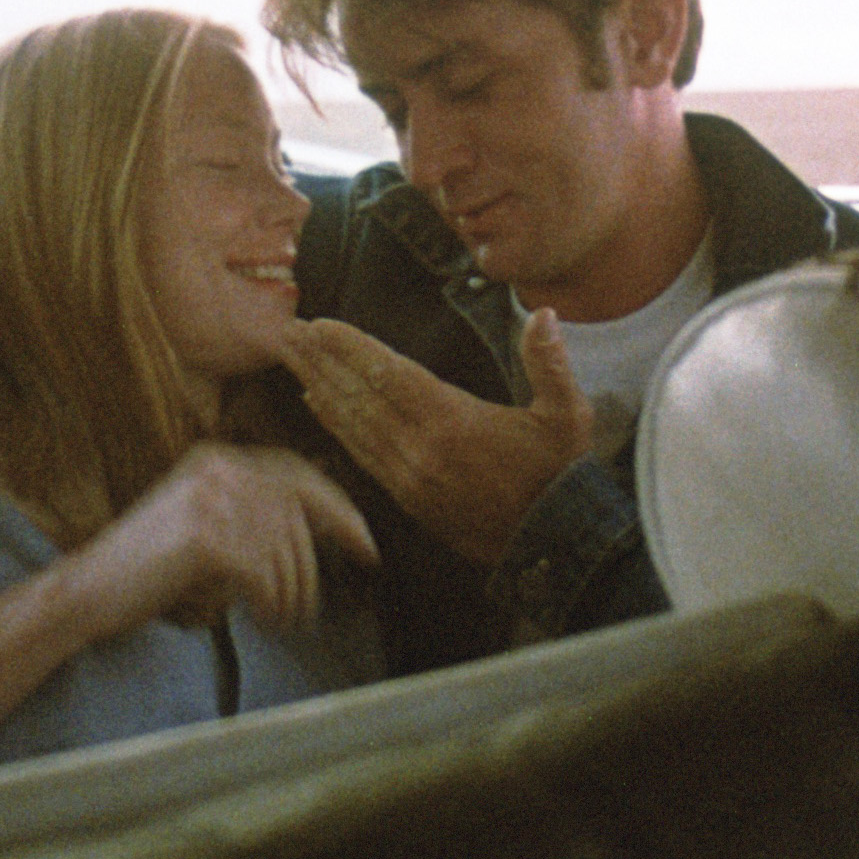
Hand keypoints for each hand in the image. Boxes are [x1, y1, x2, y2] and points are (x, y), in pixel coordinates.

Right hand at [64, 444, 378, 632]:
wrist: (87, 590)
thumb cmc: (146, 569)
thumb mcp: (204, 525)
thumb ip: (252, 515)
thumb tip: (322, 528)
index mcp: (217, 458)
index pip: (296, 476)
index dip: (338, 510)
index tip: (367, 546)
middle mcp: (217, 468)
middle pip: (297, 516)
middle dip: (312, 568)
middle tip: (313, 611)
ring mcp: (210, 498)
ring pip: (285, 549)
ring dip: (291, 595)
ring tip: (279, 623)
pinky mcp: (205, 535)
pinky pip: (265, 573)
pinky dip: (271, 603)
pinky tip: (261, 621)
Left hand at [278, 311, 591, 565]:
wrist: (551, 545)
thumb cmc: (561, 475)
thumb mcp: (569, 416)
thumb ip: (551, 362)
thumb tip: (545, 313)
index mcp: (455, 422)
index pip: (390, 375)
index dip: (352, 348)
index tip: (320, 325)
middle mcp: (422, 450)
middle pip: (359, 397)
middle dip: (322, 362)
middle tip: (289, 333)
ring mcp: (411, 477)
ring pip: (354, 425)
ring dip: (321, 388)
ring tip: (294, 360)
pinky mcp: (408, 498)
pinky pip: (362, 455)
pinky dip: (337, 426)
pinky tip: (318, 404)